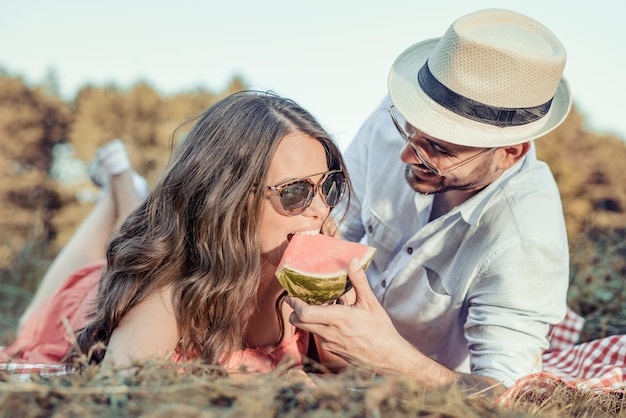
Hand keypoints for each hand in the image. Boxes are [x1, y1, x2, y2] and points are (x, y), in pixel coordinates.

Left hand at [286, 258, 409, 372]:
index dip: (295, 304)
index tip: (292, 295)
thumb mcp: (370, 302)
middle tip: (297, 299)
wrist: (388, 358)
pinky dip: (320, 326)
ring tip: (319, 306)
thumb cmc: (380, 330)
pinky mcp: (333, 351)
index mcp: (338, 319)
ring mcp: (330, 344)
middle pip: (299, 322)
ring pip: (309, 329)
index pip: (304, 313)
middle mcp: (330, 333)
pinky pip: (319, 336)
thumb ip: (358, 281)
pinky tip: (333, 318)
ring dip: (308, 318)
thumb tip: (352, 261)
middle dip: (294, 311)